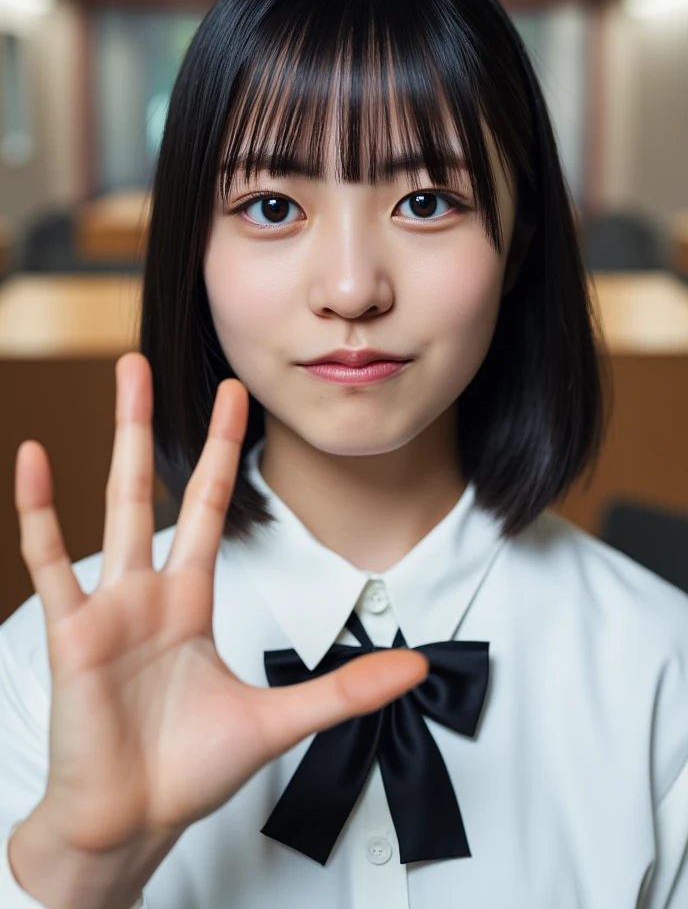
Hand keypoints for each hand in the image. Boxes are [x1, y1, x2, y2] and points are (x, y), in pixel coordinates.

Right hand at [14, 352, 428, 854]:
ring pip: (112, 505)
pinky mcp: (73, 632)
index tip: (233, 400)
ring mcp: (108, 606)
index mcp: (189, 601)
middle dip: (150, 424)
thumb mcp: (279, 720)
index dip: (218, 451)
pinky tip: (34, 459)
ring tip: (117, 378)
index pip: (206, 507)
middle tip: (145, 360)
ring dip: (113, 441)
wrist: (131, 822)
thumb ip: (344, 688)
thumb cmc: (188, 771)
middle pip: (152, 487)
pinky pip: (51, 560)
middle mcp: (147, 592)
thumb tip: (415, 666)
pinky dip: (39, 510)